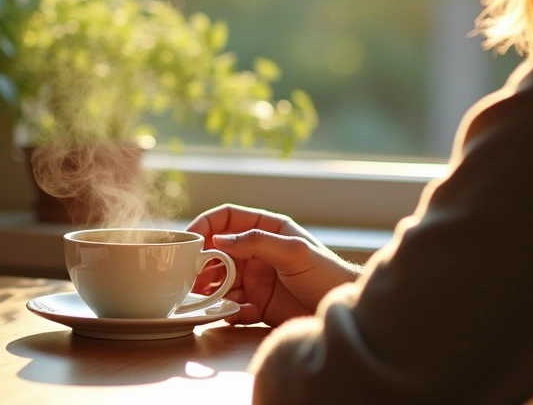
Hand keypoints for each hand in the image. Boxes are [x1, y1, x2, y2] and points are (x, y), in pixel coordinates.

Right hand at [187, 204, 361, 326]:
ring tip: (206, 299)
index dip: (206, 224)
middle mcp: (257, 253)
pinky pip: (231, 306)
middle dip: (203, 263)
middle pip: (218, 252)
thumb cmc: (327, 273)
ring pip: (221, 281)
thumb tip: (219, 240)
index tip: (190, 239)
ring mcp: (256, 279)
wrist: (341, 308)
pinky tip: (232, 313)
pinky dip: (226, 310)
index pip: (228, 218)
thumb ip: (257, 242)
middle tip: (192, 276)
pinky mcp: (257, 305)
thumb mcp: (294, 251)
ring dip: (211, 290)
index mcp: (267, 230)